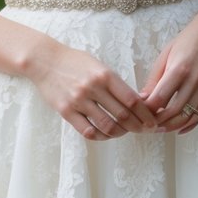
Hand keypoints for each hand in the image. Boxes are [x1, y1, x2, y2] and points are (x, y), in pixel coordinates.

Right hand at [28, 43, 158, 140]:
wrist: (44, 61)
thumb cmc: (74, 62)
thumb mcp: (98, 65)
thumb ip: (116, 83)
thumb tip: (139, 100)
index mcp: (104, 74)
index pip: (131, 99)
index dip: (146, 114)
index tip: (153, 121)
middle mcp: (93, 88)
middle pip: (122, 114)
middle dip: (138, 126)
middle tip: (145, 131)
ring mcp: (79, 101)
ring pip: (107, 125)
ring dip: (120, 133)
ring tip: (124, 132)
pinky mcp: (66, 112)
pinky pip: (88, 131)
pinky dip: (101, 137)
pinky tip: (106, 135)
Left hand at [140, 8, 197, 133]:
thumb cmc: (185, 42)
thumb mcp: (165, 56)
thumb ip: (154, 79)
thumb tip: (142, 99)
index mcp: (179, 69)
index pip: (160, 98)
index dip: (148, 109)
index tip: (138, 113)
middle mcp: (193, 81)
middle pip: (173, 111)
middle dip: (158, 122)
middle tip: (146, 125)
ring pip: (187, 116)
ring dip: (172, 126)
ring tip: (159, 129)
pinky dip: (189, 125)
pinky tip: (179, 129)